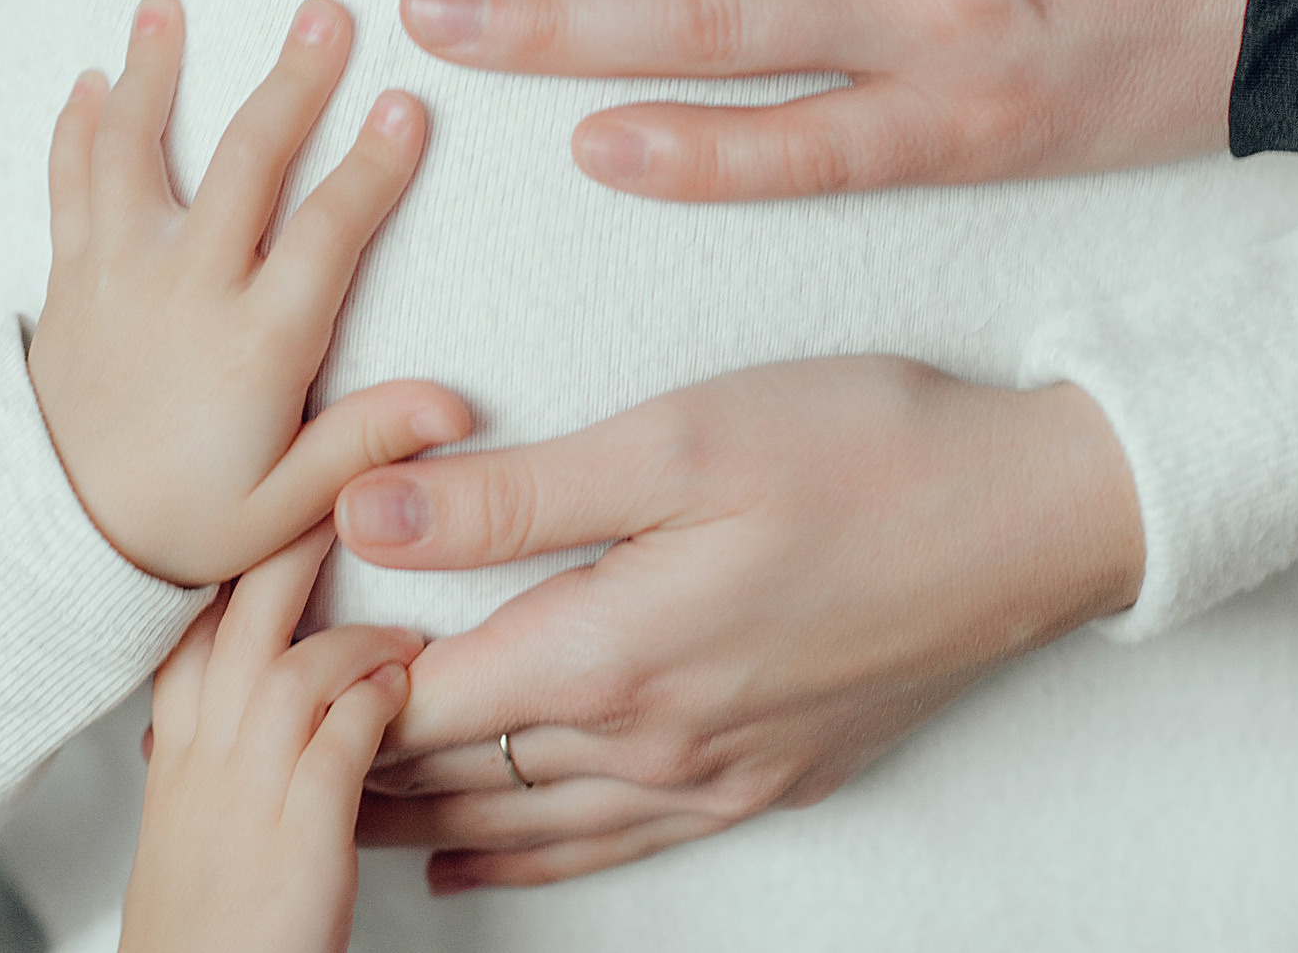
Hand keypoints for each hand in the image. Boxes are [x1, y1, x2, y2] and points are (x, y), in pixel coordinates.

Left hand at [30, 0, 471, 587]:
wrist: (50, 554)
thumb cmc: (180, 531)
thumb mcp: (284, 509)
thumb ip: (364, 445)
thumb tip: (455, 406)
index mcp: (254, 345)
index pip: (328, 232)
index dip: (373, 165)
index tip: (407, 104)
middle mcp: (185, 293)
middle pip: (244, 161)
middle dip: (291, 81)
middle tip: (323, 11)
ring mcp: (118, 277)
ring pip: (133, 150)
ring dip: (151, 71)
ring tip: (165, 5)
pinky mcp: (69, 281)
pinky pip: (66, 185)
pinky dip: (74, 128)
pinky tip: (84, 82)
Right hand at [123, 526, 419, 952]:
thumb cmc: (212, 926)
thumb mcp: (194, 822)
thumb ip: (218, 749)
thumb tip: (246, 698)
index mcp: (178, 749)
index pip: (191, 621)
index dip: (236, 557)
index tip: (278, 507)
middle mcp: (204, 755)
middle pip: (241, 612)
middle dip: (296, 541)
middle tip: (349, 490)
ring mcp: (249, 790)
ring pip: (293, 665)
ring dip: (359, 638)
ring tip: (405, 634)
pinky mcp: (303, 831)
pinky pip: (345, 737)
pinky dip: (379, 702)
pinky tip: (404, 692)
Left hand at [334, 357, 1141, 890]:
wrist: (1038, 519)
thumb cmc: (868, 450)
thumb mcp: (681, 439)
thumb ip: (516, 492)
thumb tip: (366, 513)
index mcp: (619, 653)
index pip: (425, 701)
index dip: (333, 684)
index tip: (259, 659)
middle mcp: (657, 741)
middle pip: (463, 774)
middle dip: (357, 760)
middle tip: (264, 745)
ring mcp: (719, 774)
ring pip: (529, 823)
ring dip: (422, 816)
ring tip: (332, 813)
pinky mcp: (771, 777)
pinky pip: (615, 843)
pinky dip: (530, 855)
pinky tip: (480, 859)